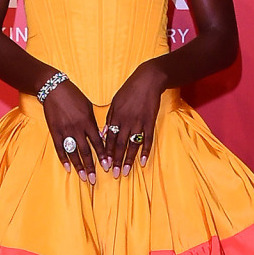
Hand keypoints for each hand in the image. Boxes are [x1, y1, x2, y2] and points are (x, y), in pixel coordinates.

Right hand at [41, 77, 104, 182]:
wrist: (54, 89)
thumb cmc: (74, 96)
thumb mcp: (88, 107)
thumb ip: (94, 123)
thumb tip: (101, 136)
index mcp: (88, 122)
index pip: (98, 143)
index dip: (103, 155)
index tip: (107, 166)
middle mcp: (78, 128)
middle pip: (86, 151)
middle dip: (91, 166)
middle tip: (95, 179)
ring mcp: (65, 131)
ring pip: (73, 152)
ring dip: (79, 166)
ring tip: (84, 177)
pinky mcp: (55, 131)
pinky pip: (60, 148)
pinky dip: (64, 159)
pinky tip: (68, 168)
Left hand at [101, 60, 164, 176]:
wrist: (147, 80)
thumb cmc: (129, 90)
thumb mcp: (115, 102)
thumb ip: (109, 119)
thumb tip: (104, 135)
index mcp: (115, 116)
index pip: (109, 138)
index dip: (107, 152)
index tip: (104, 164)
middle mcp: (126, 121)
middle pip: (120, 144)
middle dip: (116, 160)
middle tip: (114, 174)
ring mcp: (139, 122)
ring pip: (132, 144)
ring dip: (129, 159)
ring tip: (126, 172)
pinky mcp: (150, 121)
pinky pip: (147, 139)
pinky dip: (145, 150)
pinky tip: (142, 161)